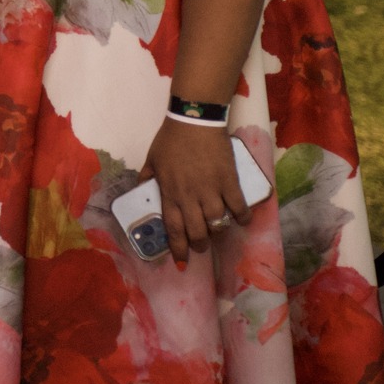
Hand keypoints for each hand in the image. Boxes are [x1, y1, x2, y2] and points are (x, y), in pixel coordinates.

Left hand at [140, 119, 250, 264]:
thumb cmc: (171, 139)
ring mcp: (210, 190)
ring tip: (218, 232)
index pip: (173, 228)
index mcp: (169, 192)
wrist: (194, 121)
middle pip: (196, 231)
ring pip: (216, 223)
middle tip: (201, 247)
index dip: (178, 248)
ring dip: (218, 232)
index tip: (181, 262)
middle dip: (199, 245)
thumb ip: (148, 177)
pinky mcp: (229, 181)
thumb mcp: (152, 159)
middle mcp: (189, 196)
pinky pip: (238, 206)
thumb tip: (142, 189)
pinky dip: (241, 217)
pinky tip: (242, 220)